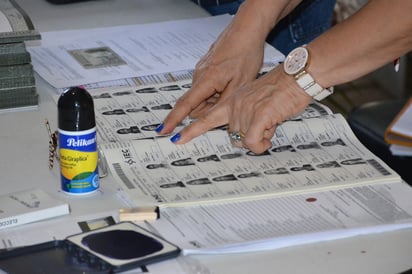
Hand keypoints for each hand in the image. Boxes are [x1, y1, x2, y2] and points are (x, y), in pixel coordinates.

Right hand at [157, 20, 265, 134]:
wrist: (247, 29)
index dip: (174, 120)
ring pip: (203, 95)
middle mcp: (199, 74)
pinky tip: (230, 79)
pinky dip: (216, 88)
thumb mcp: (239, 85)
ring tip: (233, 85)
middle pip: (196, 103)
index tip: (163, 130)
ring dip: (215, 98)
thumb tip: (205, 117)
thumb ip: (221, 103)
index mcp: (206, 80)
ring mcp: (201, 69)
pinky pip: (207, 85)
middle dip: (209, 107)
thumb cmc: (245, 54)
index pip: (185, 105)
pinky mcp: (206, 66)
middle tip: (229, 97)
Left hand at [168, 67, 312, 153]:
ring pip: (244, 141)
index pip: (205, 118)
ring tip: (272, 120)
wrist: (297, 77)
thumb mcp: (257, 102)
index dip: (190, 130)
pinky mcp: (258, 115)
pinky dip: (261, 144)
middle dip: (250, 137)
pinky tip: (270, 132)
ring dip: (260, 138)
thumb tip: (245, 137)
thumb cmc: (281, 90)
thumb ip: (246, 117)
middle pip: (233, 137)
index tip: (175, 138)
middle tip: (266, 124)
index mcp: (232, 100)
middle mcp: (234, 105)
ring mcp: (244, 109)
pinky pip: (253, 142)